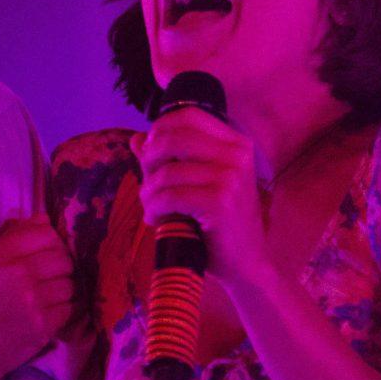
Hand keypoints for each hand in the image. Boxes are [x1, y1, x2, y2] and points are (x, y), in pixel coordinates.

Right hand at [0, 215, 74, 379]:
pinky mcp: (42, 325)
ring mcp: (31, 300)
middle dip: (60, 266)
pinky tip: (49, 312)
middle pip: (63, 258)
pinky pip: (70, 308)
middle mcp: (15, 273)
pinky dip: (64, 310)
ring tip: (49, 295)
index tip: (46, 252)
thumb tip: (44, 218)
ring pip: (70, 283)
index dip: (50, 242)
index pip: (45, 233)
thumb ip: (9, 236)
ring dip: (63, 289)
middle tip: (50, 276)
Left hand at [130, 108, 265, 287]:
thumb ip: (167, 159)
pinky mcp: (219, 202)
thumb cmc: (218, 222)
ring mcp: (230, 178)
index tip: (150, 151)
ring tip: (149, 207)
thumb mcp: (196, 184)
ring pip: (167, 171)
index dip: (161, 129)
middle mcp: (237, 155)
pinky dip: (154, 208)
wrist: (245, 263)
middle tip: (146, 184)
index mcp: (236, 143)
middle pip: (173, 138)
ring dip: (148, 191)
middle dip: (149, 160)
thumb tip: (135, 139)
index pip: (189, 116)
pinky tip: (155, 220)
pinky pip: (169, 196)